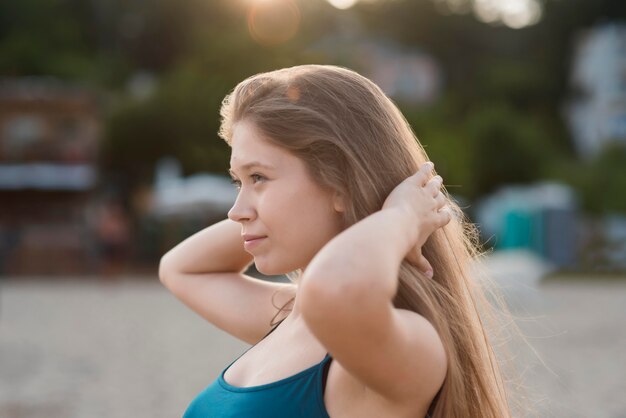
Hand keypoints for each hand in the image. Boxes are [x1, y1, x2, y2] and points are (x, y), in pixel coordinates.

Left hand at [382, 162, 450, 276]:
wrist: (394, 226)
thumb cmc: (402, 242)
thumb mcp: (413, 255)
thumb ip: (422, 264)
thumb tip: (430, 277)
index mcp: (433, 223)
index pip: (445, 217)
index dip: (445, 214)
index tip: (445, 212)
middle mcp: (431, 207)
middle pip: (440, 200)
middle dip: (441, 197)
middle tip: (440, 193)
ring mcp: (423, 194)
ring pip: (434, 186)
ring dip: (436, 182)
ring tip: (438, 178)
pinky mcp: (413, 184)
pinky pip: (422, 173)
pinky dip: (426, 168)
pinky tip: (428, 164)